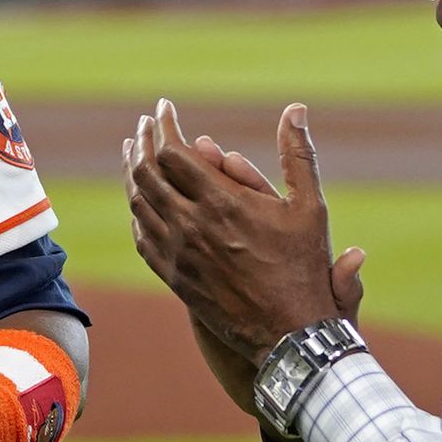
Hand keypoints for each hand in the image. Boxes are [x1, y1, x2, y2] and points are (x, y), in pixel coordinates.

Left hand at [125, 98, 360, 370]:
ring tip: (133, 153)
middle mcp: (191, 226)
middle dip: (141, 143)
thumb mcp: (309, 206)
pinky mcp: (173, 277)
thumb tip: (295, 108)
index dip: (163, 126)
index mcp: (222, 203)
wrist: (287, 333)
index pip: (173, 152)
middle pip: (146, 173)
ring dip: (132, 173)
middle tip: (143, 125)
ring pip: (138, 204)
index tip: (164, 108)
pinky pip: (143, 237)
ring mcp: (178, 254)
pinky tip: (140, 202)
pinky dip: (137, 212)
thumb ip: (298, 154)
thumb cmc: (302, 267)